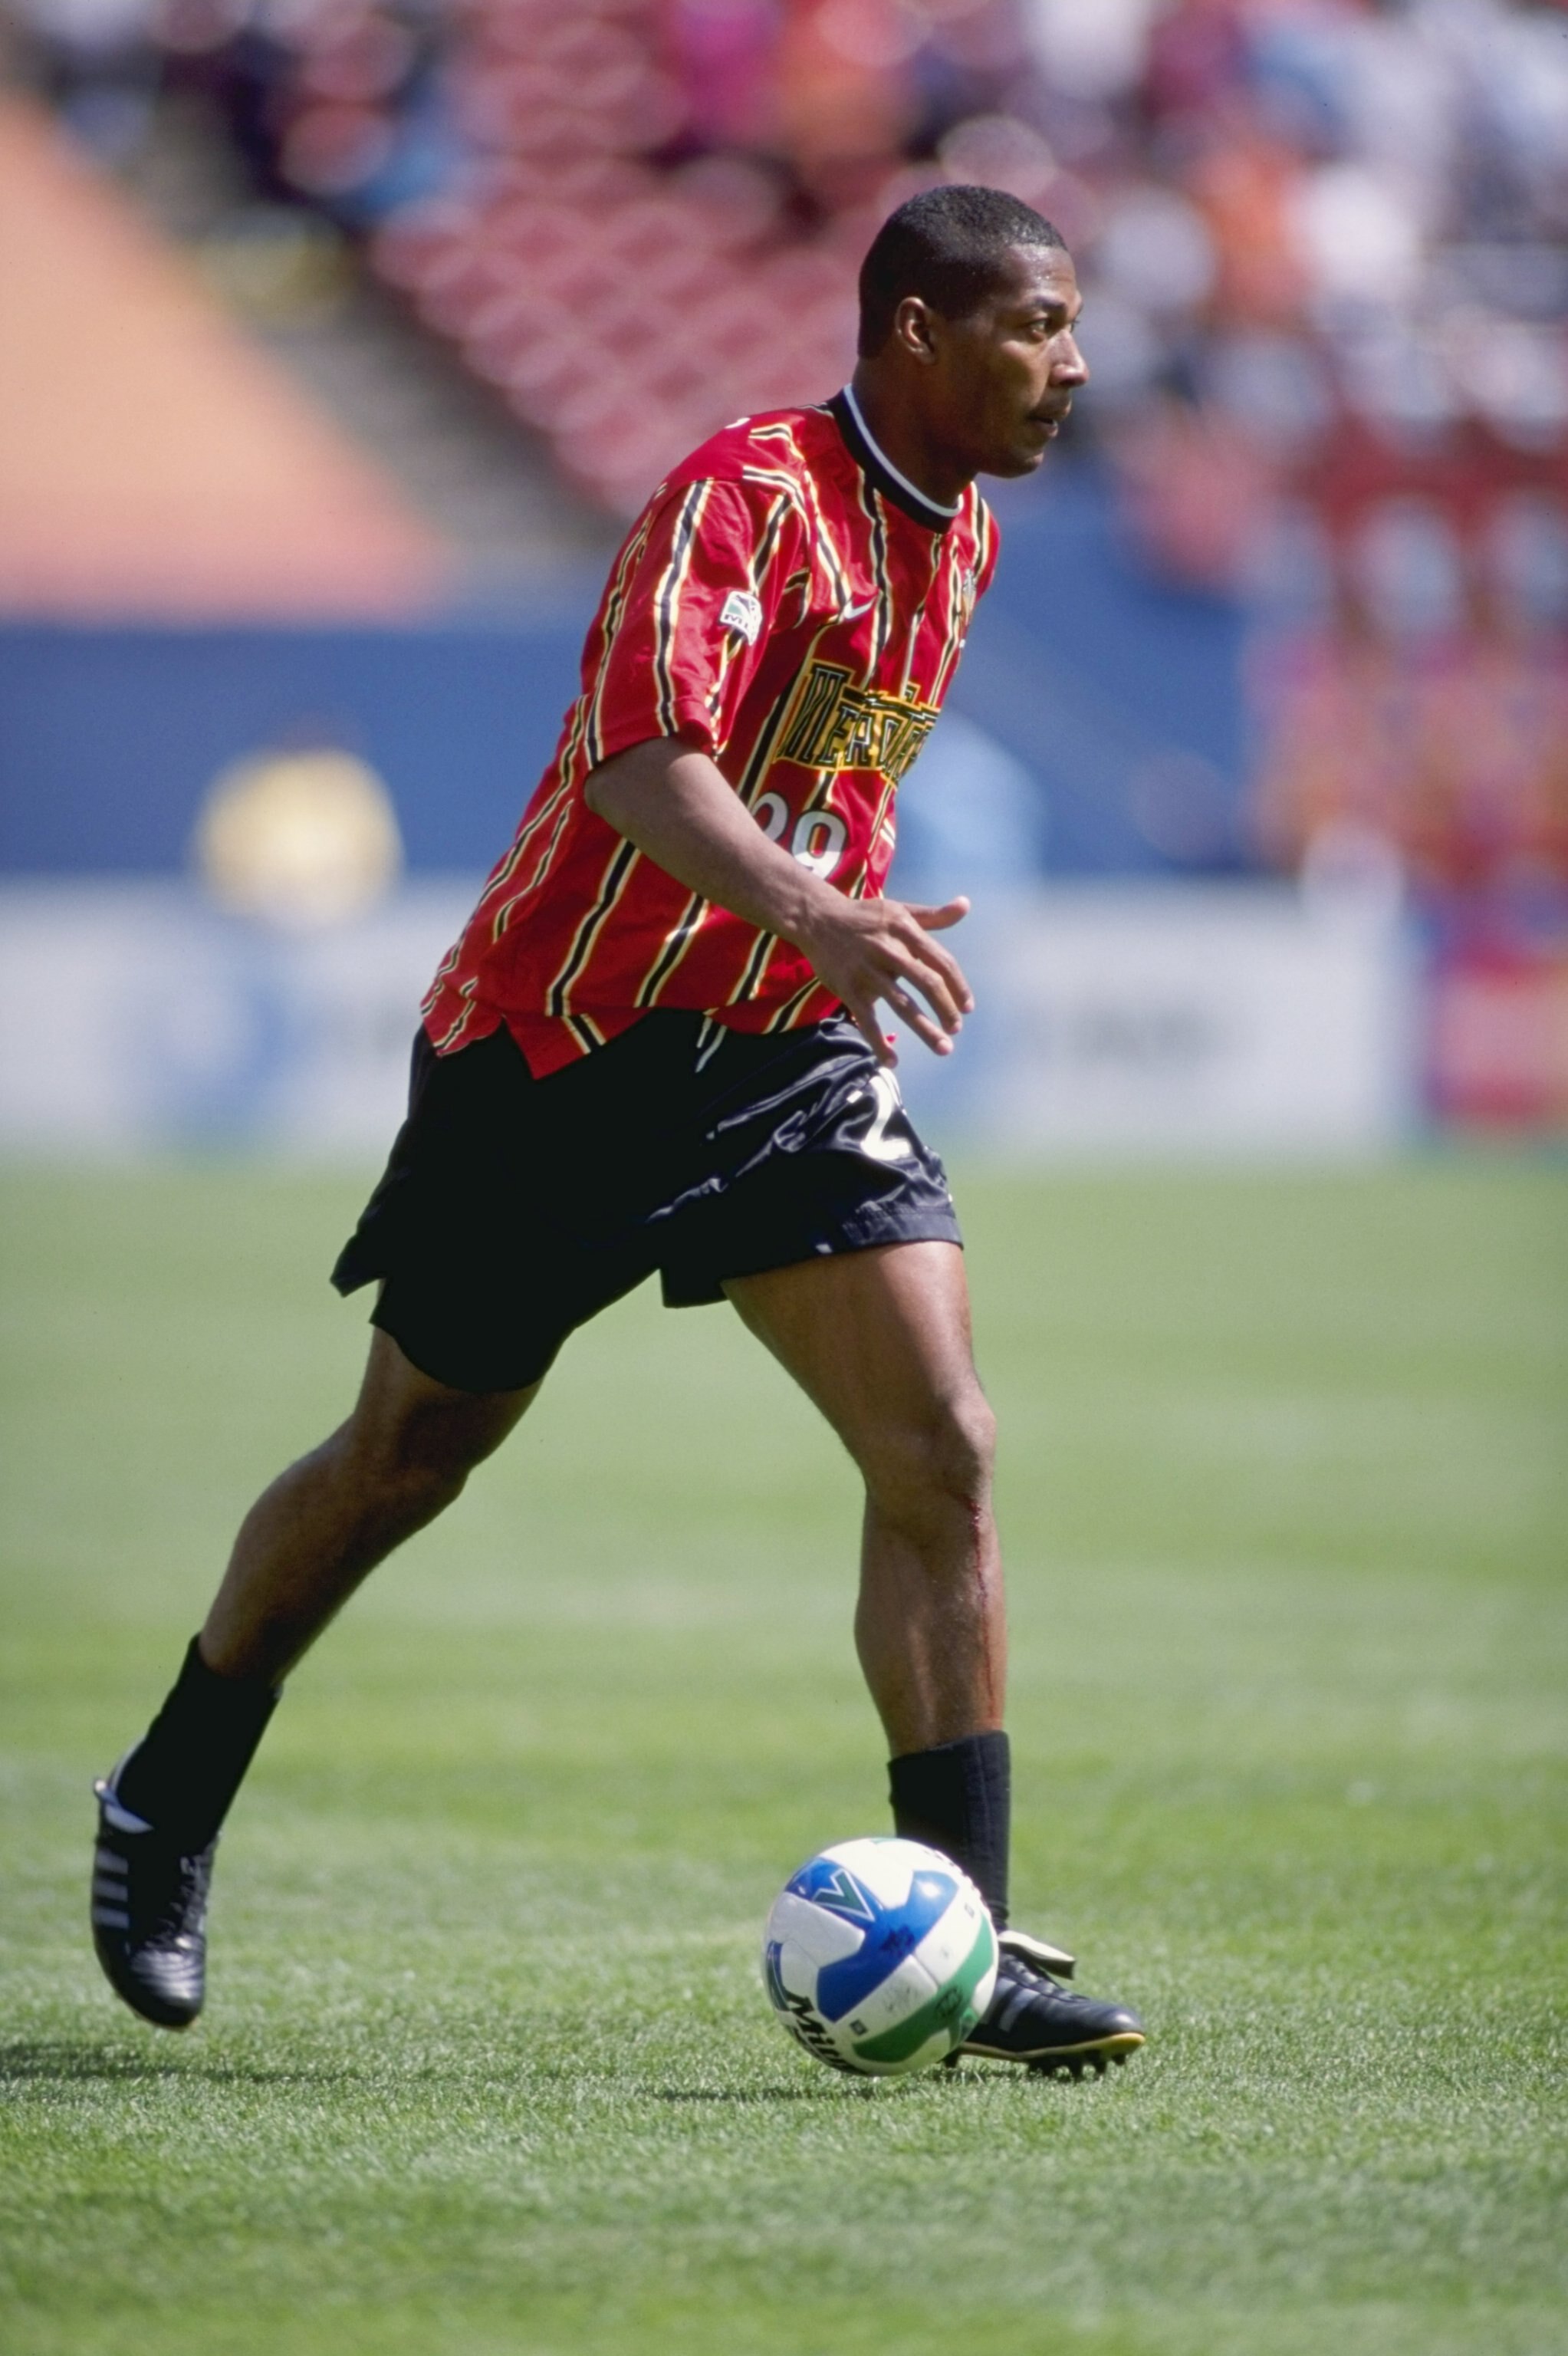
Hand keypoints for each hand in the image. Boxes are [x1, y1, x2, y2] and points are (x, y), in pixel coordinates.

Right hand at [795, 895, 972, 1065]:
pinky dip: (879, 1043)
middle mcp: (889, 950)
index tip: (968, 1007)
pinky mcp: (848, 988)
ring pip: (901, 1005)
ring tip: (943, 1049)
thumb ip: (934, 915)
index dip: (958, 986)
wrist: (817, 917)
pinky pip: (867, 1020)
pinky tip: (892, 1061)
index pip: (941, 961)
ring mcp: (867, 970)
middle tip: (956, 1030)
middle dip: (946, 1010)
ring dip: (925, 1030)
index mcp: (905, 930)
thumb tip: (965, 906)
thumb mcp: (900, 910)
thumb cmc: (865, 917)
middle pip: (927, 983)